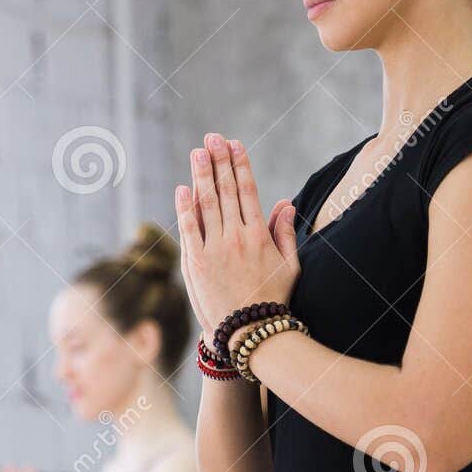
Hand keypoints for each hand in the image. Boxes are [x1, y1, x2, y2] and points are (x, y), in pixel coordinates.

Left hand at [176, 133, 300, 335]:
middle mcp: (236, 237)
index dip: (240, 165)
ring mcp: (214, 249)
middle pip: (225, 191)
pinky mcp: (196, 264)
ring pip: (206, 205)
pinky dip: (185, 208)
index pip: (248, 191)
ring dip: (201, 176)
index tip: (234, 144)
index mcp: (259, 235)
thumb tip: (286, 203)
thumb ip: (284, 232)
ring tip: (198, 153)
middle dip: (219, 162)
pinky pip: (189, 229)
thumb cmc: (272, 299)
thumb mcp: (289, 265)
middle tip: (212, 138)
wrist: (250, 332)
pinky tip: (182, 189)